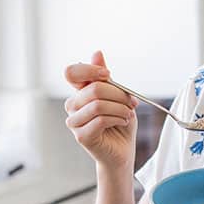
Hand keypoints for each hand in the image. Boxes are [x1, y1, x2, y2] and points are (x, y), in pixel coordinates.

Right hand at [64, 51, 139, 169]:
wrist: (123, 150)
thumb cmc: (120, 121)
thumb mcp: (117, 95)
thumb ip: (105, 77)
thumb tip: (97, 53)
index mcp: (79, 92)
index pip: (71, 72)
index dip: (90, 70)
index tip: (108, 75)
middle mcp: (73, 105)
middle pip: (94, 89)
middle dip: (119, 94)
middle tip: (132, 103)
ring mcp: (74, 121)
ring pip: (98, 105)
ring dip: (120, 108)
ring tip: (128, 114)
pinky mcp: (81, 136)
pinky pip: (100, 120)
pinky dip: (117, 118)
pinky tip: (123, 122)